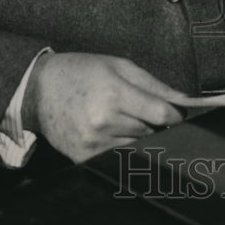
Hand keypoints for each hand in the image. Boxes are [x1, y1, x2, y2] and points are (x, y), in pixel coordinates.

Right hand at [21, 52, 185, 162]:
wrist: (38, 90)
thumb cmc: (81, 72)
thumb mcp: (119, 66)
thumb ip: (155, 85)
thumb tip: (185, 102)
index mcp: (114, 94)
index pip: (162, 114)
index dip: (175, 114)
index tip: (176, 112)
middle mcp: (103, 122)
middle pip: (151, 131)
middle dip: (153, 122)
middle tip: (137, 108)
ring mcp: (93, 143)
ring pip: (138, 146)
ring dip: (137, 134)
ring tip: (120, 117)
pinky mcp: (84, 158)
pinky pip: (119, 158)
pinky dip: (122, 145)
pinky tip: (110, 130)